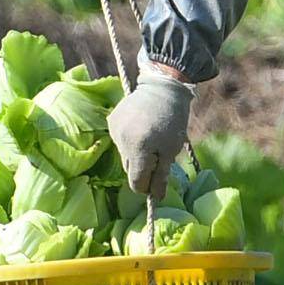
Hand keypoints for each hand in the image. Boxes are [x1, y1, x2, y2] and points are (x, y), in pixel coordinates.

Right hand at [109, 72, 195, 198]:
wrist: (162, 87)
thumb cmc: (172, 120)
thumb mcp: (172, 150)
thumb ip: (161, 175)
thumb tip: (155, 197)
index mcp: (138, 148)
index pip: (136, 182)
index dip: (147, 186)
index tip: (157, 181)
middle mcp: (122, 140)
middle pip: (129, 169)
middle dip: (143, 168)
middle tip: (158, 156)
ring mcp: (114, 130)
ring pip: (124, 155)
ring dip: (136, 154)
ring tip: (150, 138)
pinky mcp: (111, 122)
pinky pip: (120, 141)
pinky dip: (130, 141)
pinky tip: (141, 129)